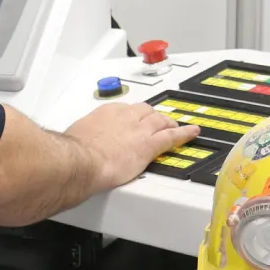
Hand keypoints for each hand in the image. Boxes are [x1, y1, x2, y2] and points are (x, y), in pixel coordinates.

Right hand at [64, 102, 201, 194]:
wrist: (83, 160)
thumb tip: (81, 142)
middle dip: (152, 116)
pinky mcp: (150, 145)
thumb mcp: (77, 134)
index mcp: (107, 112)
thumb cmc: (76, 150)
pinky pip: (172, 136)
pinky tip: (192, 133)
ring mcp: (140, 130)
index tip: (133, 120)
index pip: (126, 109)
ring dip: (167, 123)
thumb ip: (85, 135)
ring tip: (173, 126)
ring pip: (160, 121)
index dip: (133, 116)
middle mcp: (126, 116)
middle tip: (156, 122)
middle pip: (146, 111)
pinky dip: (184, 134)